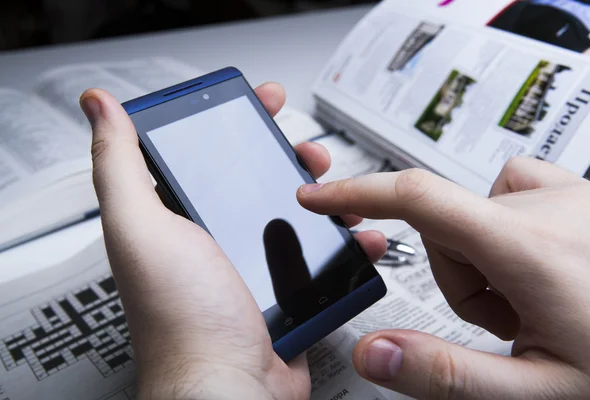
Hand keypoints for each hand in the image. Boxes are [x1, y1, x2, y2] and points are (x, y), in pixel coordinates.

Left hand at [79, 83, 386, 399]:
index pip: (204, 155)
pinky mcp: (286, 291)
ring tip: (338, 189)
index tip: (260, 104)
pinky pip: (319, 255)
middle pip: (256, 180)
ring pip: (294, 214)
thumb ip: (120, 167)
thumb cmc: (182, 320)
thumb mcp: (142, 229)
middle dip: (288, 156)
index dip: (233, 123)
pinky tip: (356, 232)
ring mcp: (253, 265)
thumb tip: (101, 109)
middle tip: (307, 150)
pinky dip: (343, 240)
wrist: (231, 389)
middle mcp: (213, 240)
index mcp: (177, 220)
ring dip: (322, 194)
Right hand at [298, 158, 589, 398]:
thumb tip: (374, 352)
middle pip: (447, 225)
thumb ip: (447, 374)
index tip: (319, 196)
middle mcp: (551, 205)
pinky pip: (512, 193)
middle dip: (458, 278)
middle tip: (507, 321)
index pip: (419, 199)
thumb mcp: (537, 391)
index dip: (358, 193)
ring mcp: (571, 194)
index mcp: (532, 249)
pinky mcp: (579, 193)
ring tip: (532, 302)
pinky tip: (542, 267)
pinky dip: (507, 232)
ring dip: (486, 260)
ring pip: (478, 213)